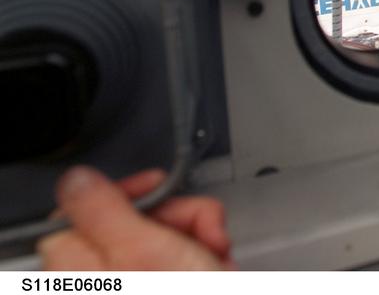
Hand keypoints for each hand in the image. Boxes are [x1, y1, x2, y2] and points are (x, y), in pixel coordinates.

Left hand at [37, 166, 233, 270]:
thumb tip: (74, 180)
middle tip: (207, 233)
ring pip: (161, 237)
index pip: (82, 208)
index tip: (161, 188)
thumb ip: (105, 212)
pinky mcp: (160, 285)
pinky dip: (204, 259)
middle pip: (130, 221)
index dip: (125, 192)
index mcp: (76, 269)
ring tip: (218, 259)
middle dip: (180, 218)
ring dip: (200, 239)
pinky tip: (218, 269)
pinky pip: (177, 261)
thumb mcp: (145, 252)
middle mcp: (98, 280)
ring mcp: (130, 286)